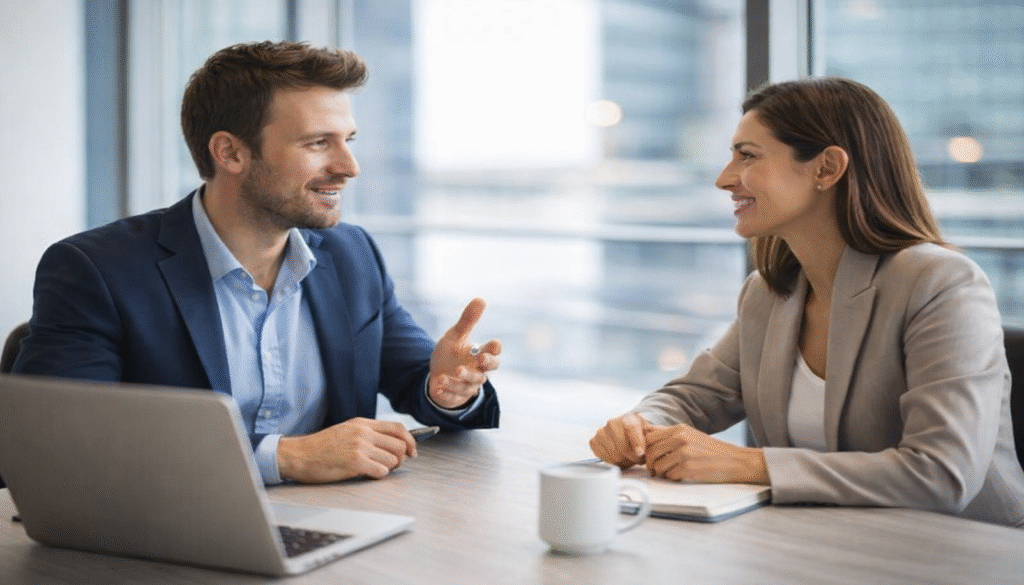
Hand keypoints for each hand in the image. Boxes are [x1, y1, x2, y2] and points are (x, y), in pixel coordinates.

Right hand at [277, 418, 415, 482]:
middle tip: (392, 465)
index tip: (412, 451)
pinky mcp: (355, 462)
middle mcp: (363, 433)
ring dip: (389, 468)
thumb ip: (367, 433)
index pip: (398, 427)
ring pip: (393, 459)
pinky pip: (382, 471)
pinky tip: (368, 475)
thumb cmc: (320, 447)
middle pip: (400, 444)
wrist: (298, 455)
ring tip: (375, 469)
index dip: (410, 440)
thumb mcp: (346, 431)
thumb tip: (391, 443)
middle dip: (401, 457)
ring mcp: (360, 447)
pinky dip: (379, 475)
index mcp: (362, 423)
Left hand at [428, 298, 501, 408]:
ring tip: (444, 376)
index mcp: (480, 355)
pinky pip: (454, 397)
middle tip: (481, 359)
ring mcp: (468, 386)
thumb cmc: (451, 354)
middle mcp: (478, 371)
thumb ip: (468, 321)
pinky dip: (446, 393)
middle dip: (487, 365)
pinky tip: (437, 387)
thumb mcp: (455, 336)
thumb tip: (480, 299)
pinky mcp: (456, 397)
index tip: (494, 343)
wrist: (437, 375)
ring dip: (458, 381)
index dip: (495, 349)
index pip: (494, 352)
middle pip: (489, 370)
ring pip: (469, 385)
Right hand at [589, 413, 653, 468]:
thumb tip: (642, 452)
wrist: (626, 429)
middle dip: (632, 457)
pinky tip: (618, 456)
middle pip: (622, 447)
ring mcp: (601, 431)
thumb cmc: (639, 433)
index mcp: (628, 418)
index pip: (631, 429)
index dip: (636, 443)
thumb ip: (649, 441)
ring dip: (623, 461)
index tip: (640, 454)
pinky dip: (612, 461)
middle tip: (638, 459)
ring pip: (614, 455)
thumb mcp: (648, 433)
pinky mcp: (594, 441)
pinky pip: (603, 457)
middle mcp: (612, 423)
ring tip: (628, 457)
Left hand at [644, 424, 768, 483]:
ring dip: (662, 473)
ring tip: (671, 473)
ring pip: (658, 466)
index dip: (645, 449)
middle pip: (650, 452)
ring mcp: (684, 453)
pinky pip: (669, 476)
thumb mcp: (691, 435)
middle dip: (650, 464)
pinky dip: (673, 479)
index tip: (649, 457)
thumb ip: (670, 435)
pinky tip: (681, 477)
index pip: (649, 437)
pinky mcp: (689, 468)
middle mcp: (680, 439)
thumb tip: (646, 434)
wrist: (736, 461)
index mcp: (679, 429)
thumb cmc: (712, 451)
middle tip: (654, 470)